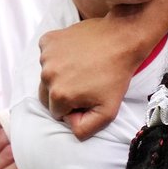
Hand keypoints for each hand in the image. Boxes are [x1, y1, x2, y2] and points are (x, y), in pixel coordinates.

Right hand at [37, 9, 149, 139]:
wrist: (121, 39)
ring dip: (60, 74)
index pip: (57, 112)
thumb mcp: (108, 112)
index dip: (73, 108)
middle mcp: (47, 75)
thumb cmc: (117, 75)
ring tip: (83, 67)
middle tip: (85, 83)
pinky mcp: (48, 40)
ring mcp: (46, 56)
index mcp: (58, 95)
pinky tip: (75, 54)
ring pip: (47, 75)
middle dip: (63, 93)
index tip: (88, 96)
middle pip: (47, 95)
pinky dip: (57, 56)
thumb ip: (85, 129)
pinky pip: (47, 55)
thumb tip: (70, 126)